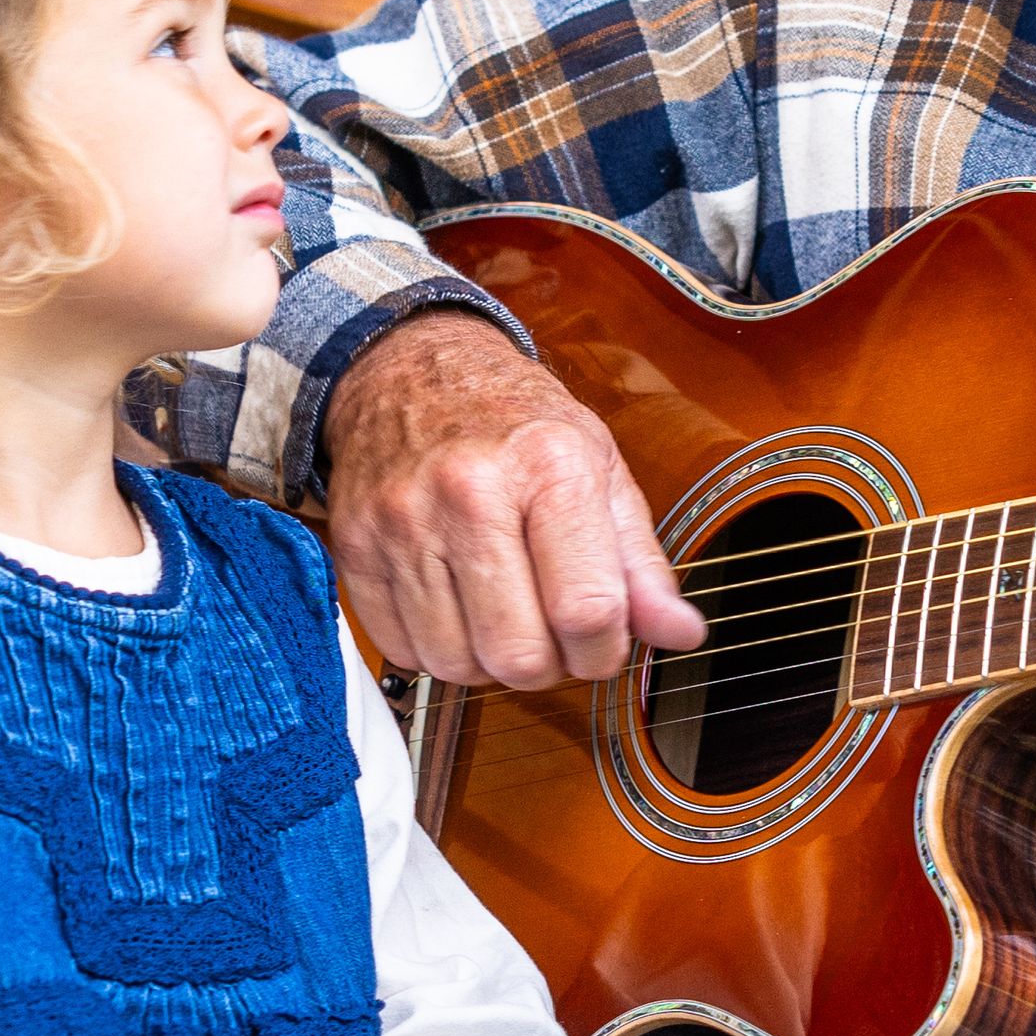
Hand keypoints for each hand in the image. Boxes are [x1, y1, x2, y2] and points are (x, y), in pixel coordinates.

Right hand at [321, 322, 702, 690]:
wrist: (408, 370)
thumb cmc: (511, 420)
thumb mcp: (597, 468)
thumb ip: (640, 562)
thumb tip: (680, 633)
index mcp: (548, 466)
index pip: (587, 610)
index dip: (605, 651)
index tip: (602, 641)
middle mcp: (469, 491)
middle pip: (519, 654)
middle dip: (547, 665)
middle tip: (550, 632)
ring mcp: (404, 522)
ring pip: (457, 664)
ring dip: (487, 661)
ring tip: (500, 612)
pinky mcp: (355, 548)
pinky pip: (402, 650)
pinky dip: (434, 648)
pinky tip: (453, 606)